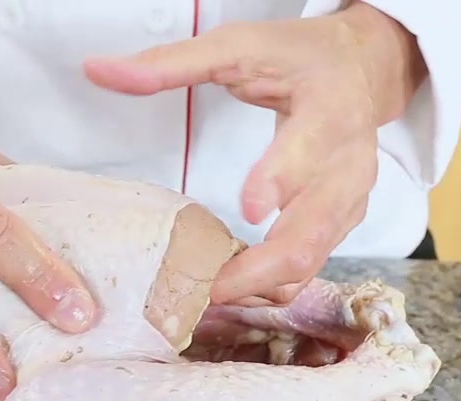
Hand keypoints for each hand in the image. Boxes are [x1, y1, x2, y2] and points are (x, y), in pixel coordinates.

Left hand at [84, 3, 425, 305]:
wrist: (360, 70)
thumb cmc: (298, 57)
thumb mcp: (238, 46)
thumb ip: (171, 63)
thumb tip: (100, 71)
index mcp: (329, 108)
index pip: (309, 147)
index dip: (281, 179)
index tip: (249, 209)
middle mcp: (348, 163)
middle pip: (310, 233)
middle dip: (257, 270)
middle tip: (204, 288)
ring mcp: (350, 200)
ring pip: (309, 263)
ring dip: (258, 288)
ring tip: (205, 293)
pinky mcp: (343, 224)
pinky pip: (309, 266)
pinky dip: (270, 284)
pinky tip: (230, 285)